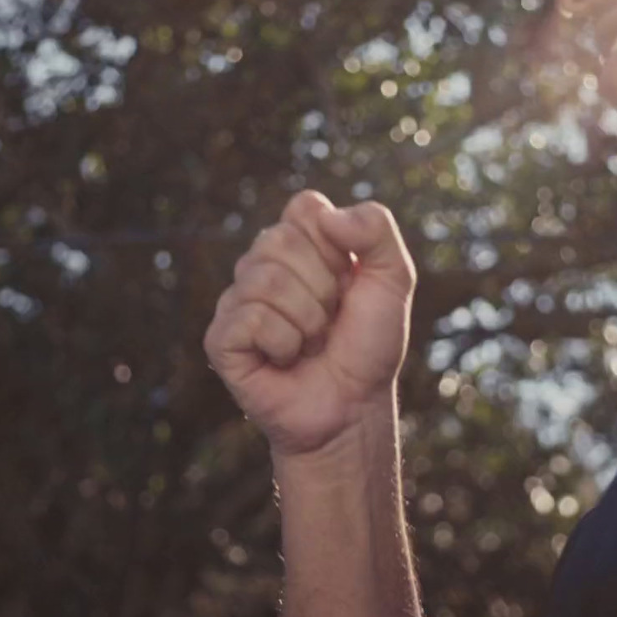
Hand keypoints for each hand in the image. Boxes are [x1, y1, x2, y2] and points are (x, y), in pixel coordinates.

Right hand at [204, 190, 417, 457]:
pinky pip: (251, 318)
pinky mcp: (221, 338)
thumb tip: (328, 216)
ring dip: (307, 320)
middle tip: (330, 319)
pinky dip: (284, 344)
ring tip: (311, 342)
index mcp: (299, 243)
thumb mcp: (394, 279)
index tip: (347, 280)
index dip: (335, 246)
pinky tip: (286, 359)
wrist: (354, 408)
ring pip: (266, 280)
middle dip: (322, 286)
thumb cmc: (369, 345)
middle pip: (280, 239)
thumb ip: (376, 229)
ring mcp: (237, 301)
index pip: (304, 207)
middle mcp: (262, 265)